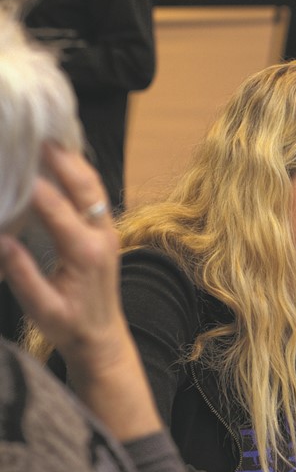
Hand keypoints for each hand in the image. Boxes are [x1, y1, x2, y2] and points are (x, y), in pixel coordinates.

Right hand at [0, 146, 122, 369]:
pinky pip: (96, 196)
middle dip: (62, 158)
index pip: (57, 209)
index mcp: (86, 253)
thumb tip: (2, 240)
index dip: (33, 184)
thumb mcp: (42, 308)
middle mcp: (103, 237)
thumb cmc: (70, 326)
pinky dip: (80, 175)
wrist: (102, 338)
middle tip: (37, 133)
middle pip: (85, 187)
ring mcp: (108, 233)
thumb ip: (22, 274)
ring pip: (95, 187)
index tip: (12, 163)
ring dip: (74, 161)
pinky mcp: (106, 234)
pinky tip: (62, 162)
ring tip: (49, 138)